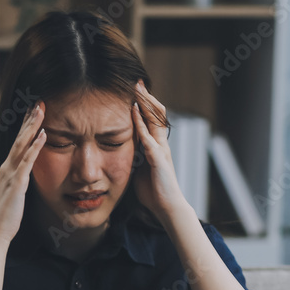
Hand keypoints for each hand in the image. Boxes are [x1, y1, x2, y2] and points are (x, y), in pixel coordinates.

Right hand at [0, 102, 45, 244]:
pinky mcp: (17, 183)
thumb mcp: (14, 193)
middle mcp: (7, 168)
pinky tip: (43, 135)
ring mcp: (11, 174)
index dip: (26, 127)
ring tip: (41, 110)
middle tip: (39, 103)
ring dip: (32, 126)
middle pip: (19, 139)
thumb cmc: (6, 215)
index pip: (18, 143)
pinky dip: (35, 147)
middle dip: (29, 120)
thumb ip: (19, 180)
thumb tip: (26, 175)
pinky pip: (27, 161)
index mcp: (7, 169)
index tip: (34, 112)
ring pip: (22, 145)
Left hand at [131, 80, 187, 222]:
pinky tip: (133, 112)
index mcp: (157, 146)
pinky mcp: (158, 160)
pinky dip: (140, 124)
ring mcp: (161, 150)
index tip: (136, 90)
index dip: (146, 104)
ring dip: (145, 104)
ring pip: (155, 121)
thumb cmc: (153, 191)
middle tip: (138, 82)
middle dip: (147, 97)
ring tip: (137, 89)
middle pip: (157, 114)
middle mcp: (161, 144)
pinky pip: (148, 137)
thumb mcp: (140, 169)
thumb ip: (136, 157)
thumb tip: (123, 150)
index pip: (153, 119)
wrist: (166, 207)